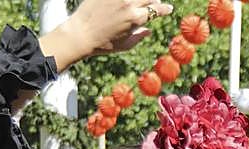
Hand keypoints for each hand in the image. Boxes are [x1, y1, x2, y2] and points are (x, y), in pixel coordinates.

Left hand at [43, 0, 174, 70]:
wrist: (80, 34)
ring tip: (140, 3)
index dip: (165, 9)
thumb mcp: (125, 45)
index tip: (168, 9)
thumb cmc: (103, 44)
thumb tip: (149, 30)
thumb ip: (139, 36)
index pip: (157, 9)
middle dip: (155, 0)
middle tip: (155, 3)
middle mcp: (128, 4)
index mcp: (136, 18)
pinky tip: (124, 3)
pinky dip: (127, 0)